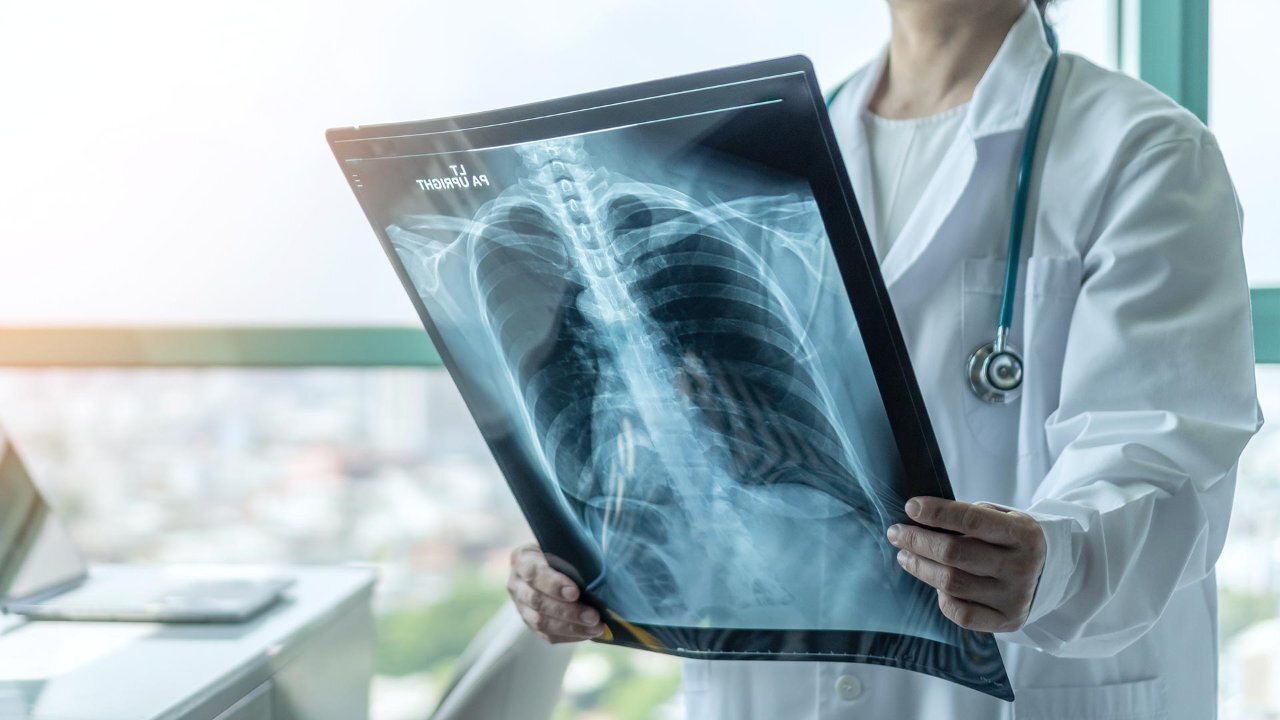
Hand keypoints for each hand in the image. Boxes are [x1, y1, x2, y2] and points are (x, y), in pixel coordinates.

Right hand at [507, 543, 604, 643]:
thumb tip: (600, 565)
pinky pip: (547, 635)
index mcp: (522, 559)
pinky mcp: (531, 624)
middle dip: (567, 611)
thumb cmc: (563, 551)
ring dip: (571, 627)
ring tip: (596, 627)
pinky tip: (588, 633)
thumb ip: (575, 551)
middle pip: (537, 602)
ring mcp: (521, 606)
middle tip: (593, 616)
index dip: (553, 584)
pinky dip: (569, 636)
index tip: (575, 592)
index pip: (533, 573)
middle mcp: (516, 584)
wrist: (553, 565)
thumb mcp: (564, 544)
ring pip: (541, 622)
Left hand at [887, 497, 1045, 632]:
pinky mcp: (1007, 621)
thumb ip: (970, 519)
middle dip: (918, 540)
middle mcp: (1021, 567)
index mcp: (1023, 534)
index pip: (972, 520)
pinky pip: (962, 614)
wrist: (1050, 573)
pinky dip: (942, 598)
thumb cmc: (1012, 540)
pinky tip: (934, 584)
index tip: (911, 506)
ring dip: (921, 567)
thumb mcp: (1003, 519)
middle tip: (896, 533)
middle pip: (954, 553)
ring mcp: (1015, 597)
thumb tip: (920, 520)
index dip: (937, 512)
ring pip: (952, 584)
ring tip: (905, 556)